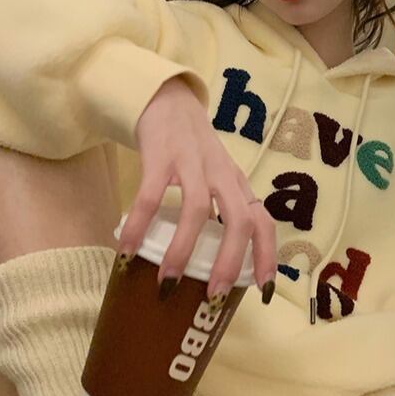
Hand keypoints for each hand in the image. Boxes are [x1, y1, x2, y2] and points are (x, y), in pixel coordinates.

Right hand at [116, 76, 276, 302]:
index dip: (267, 257)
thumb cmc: (193, 150)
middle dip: (230, 262)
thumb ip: (218, 212)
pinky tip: (127, 253)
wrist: (168, 100)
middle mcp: (222, 175)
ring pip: (197, 210)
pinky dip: (139, 226)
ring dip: (183, 250)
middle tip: (213, 295)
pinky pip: (149, 197)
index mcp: (238, 185)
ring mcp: (192, 164)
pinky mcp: (160, 157)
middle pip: (240, 220)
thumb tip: (213, 262)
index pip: (265, 222)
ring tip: (167, 283)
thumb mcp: (216, 179)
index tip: (263, 291)